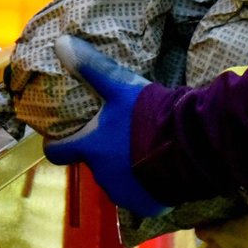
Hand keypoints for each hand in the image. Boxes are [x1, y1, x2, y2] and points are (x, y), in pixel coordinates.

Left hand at [42, 36, 168, 218]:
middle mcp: (101, 176)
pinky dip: (147, 185)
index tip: (59, 140)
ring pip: (118, 180)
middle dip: (105, 153)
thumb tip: (60, 42)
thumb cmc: (147, 115)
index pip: (58, 153)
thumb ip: (90, 67)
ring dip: (126, 168)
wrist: (188, 146)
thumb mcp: (119, 86)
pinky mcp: (147, 205)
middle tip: (123, 135)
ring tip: (145, 150)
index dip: (58, 145)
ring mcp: (124, 194)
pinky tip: (161, 168)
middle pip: (95, 164)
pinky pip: (141, 195)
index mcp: (90, 148)